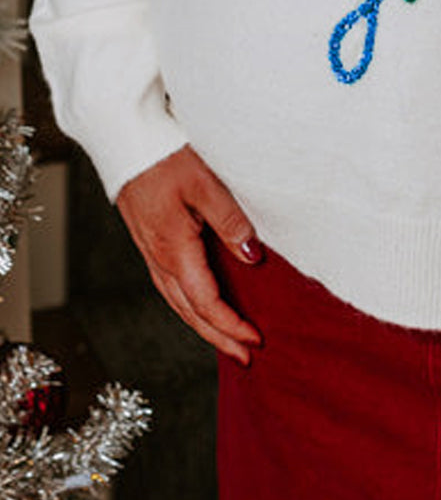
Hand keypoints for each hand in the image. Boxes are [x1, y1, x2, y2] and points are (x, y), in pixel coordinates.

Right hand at [117, 146, 263, 365]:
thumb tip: (252, 257)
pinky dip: (189, 306)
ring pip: (178, 303)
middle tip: (246, 357)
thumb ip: (231, 222)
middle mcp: (159, 258)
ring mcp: (151, 252)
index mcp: (174, 249)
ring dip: (203, 326)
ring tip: (227, 341)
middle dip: (219, 337)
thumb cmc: (166, 157)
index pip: (205, 302)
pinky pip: (170, 287)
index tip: (255, 339)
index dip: (231, 325)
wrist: (126, 142)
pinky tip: (201, 306)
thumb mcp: (206, 185)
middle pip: (190, 312)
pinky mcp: (150, 243)